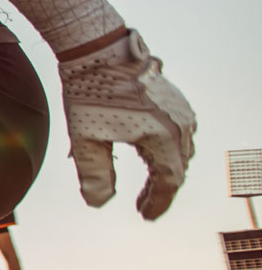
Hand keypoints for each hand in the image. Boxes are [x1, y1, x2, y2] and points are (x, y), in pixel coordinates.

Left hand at [59, 29, 194, 219]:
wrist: (99, 53)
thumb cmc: (91, 95)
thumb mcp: (87, 140)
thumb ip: (95, 175)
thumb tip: (100, 203)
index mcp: (163, 137)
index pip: (169, 181)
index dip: (158, 203)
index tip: (145, 217)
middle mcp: (179, 124)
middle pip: (178, 168)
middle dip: (160, 191)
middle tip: (142, 208)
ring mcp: (180, 110)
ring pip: (181, 152)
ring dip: (165, 172)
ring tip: (146, 188)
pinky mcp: (174, 100)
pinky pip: (180, 134)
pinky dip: (168, 152)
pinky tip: (150, 158)